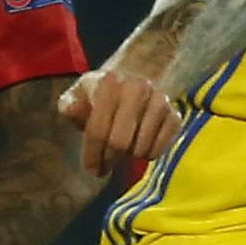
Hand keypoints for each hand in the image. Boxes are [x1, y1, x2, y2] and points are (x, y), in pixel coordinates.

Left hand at [58, 70, 182, 177]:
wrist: (138, 75)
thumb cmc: (101, 94)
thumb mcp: (79, 94)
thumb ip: (70, 105)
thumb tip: (74, 110)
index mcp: (109, 83)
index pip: (97, 130)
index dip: (92, 155)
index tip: (90, 169)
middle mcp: (137, 88)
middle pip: (119, 143)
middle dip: (109, 160)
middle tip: (105, 165)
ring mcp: (160, 101)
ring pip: (140, 148)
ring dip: (129, 156)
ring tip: (124, 146)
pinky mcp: (175, 115)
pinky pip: (160, 149)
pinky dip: (148, 154)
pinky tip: (141, 144)